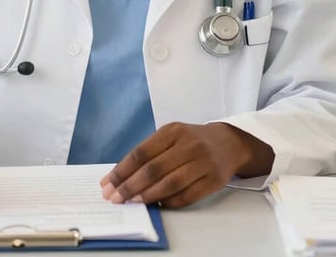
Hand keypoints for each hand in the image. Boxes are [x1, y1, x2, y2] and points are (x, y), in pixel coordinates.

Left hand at [100, 122, 273, 208]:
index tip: (108, 183)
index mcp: (173, 131)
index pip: (141, 152)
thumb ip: (150, 152)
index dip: (122, 170)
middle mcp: (188, 145)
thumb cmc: (191, 140)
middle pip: (153, 169)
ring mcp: (202, 163)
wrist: (228, 143)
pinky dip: (169, 202)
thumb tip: (121, 176)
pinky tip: (157, 205)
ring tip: (132, 202)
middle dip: (130, 186)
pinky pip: (186, 196)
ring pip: (169, 184)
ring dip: (148, 196)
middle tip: (115, 197)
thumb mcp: (171, 136)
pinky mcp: (213, 180)